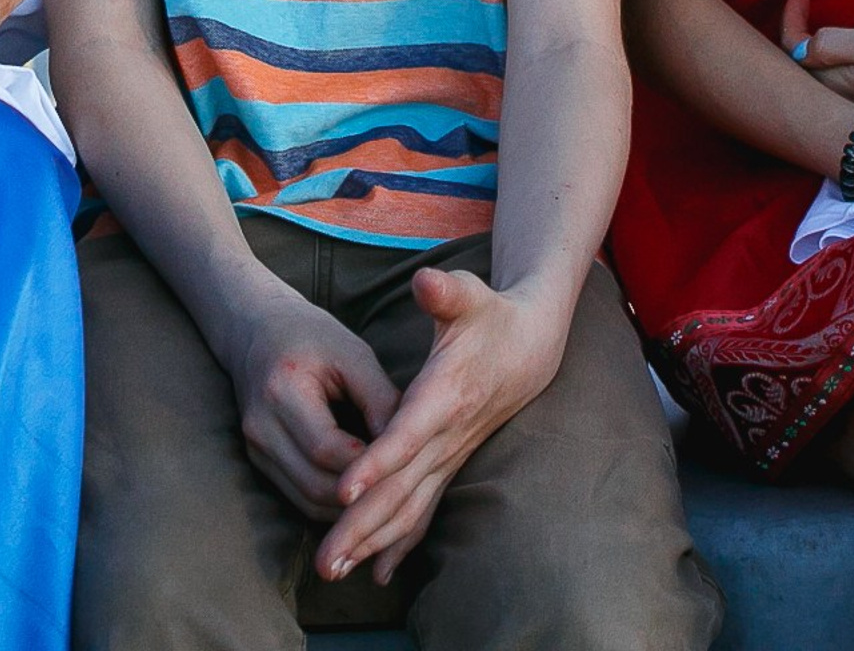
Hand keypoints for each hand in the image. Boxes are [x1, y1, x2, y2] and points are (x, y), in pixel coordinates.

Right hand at [219, 284, 402, 520]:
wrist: (259, 330)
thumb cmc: (313, 336)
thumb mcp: (353, 354)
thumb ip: (379, 400)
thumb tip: (409, 450)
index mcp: (282, 389)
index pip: (327, 448)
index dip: (367, 466)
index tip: (405, 467)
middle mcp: (262, 426)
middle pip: (316, 484)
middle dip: (361, 495)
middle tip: (402, 492)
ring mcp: (256, 448)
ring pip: (307, 501)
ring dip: (348, 508)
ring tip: (387, 499)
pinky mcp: (259, 460)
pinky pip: (299, 498)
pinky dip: (332, 504)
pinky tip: (362, 496)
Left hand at [315, 268, 565, 588]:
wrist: (529, 347)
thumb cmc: (490, 315)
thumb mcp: (469, 293)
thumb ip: (445, 291)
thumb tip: (426, 281)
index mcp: (446, 394)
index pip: (408, 435)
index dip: (377, 462)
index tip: (344, 490)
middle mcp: (447, 436)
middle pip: (401, 488)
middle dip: (360, 526)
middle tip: (324, 561)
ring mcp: (449, 456)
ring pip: (409, 509)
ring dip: (370, 542)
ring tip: (333, 571)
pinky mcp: (448, 465)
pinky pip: (423, 512)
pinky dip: (399, 544)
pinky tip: (376, 573)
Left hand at [781, 0, 853, 112]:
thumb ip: (831, 45)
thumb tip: (801, 46)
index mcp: (825, 85)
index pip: (792, 49)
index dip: (791, 19)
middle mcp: (825, 101)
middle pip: (795, 65)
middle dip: (792, 32)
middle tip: (801, 3)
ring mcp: (836, 108)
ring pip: (807, 73)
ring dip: (804, 44)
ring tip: (808, 19)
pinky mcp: (850, 108)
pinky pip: (822, 79)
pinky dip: (817, 57)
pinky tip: (825, 46)